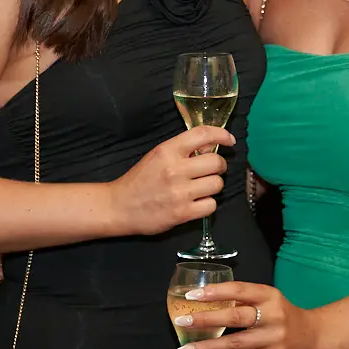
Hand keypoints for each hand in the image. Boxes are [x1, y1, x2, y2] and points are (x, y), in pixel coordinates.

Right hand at [111, 125, 235, 234]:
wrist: (119, 206)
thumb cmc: (139, 180)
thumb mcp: (157, 156)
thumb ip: (182, 150)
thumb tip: (211, 145)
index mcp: (167, 150)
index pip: (203, 134)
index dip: (222, 135)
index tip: (229, 140)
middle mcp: (175, 169)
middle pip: (217, 162)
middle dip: (219, 166)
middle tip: (211, 170)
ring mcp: (180, 192)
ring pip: (217, 184)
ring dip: (213, 186)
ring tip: (200, 188)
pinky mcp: (182, 213)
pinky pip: (211, 205)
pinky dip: (207, 204)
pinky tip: (196, 203)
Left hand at [172, 281, 322, 348]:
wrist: (316, 339)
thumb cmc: (285, 316)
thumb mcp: (270, 301)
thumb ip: (245, 301)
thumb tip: (206, 303)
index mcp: (269, 295)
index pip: (239, 289)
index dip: (215, 291)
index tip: (191, 295)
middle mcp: (273, 315)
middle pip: (235, 316)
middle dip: (206, 319)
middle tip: (182, 321)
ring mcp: (274, 338)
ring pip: (235, 343)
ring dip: (207, 347)